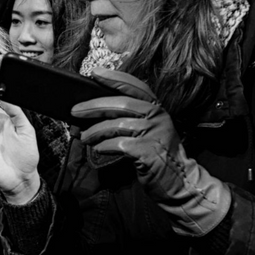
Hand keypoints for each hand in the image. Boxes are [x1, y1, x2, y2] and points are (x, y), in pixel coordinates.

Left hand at [73, 69, 230, 235]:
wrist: (179, 182)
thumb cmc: (157, 155)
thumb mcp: (150, 130)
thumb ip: (131, 118)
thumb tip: (97, 110)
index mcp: (157, 108)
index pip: (135, 86)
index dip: (114, 78)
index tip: (94, 72)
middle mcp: (157, 117)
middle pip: (121, 104)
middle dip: (94, 105)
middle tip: (75, 110)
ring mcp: (153, 133)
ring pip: (116, 125)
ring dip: (95, 130)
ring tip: (84, 136)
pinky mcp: (147, 151)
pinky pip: (118, 144)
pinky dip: (104, 146)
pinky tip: (98, 148)